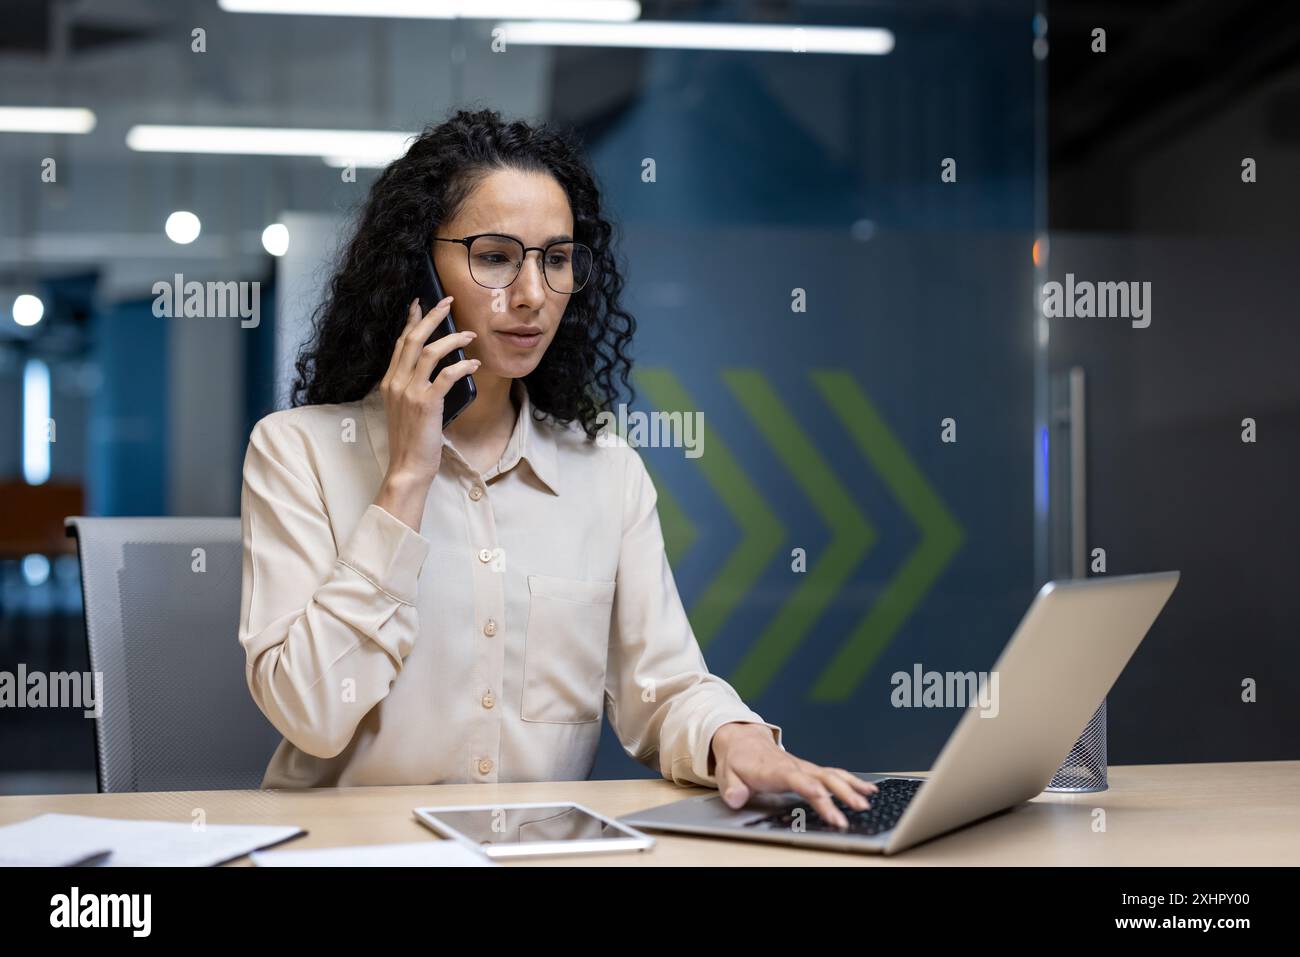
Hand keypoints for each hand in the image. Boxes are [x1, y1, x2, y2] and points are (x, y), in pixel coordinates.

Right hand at [374, 296, 478, 529]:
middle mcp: (396, 382)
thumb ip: (414, 388)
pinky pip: (446, 375)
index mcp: (389, 382)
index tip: (420, 304)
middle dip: (432, 316)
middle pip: (413, 338)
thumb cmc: (411, 441)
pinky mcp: (426, 403)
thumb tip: (436, 372)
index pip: (400, 343)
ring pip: (429, 351)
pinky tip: (474, 363)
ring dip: (452, 338)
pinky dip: (462, 366)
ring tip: (470, 334)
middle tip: (448, 302)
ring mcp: (410, 392)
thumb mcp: (405, 409)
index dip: (412, 321)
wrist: (408, 466)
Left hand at [709, 721, 877, 829]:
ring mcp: (804, 767)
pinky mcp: (810, 770)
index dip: (811, 790)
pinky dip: (852, 782)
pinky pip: (834, 775)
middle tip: (856, 810)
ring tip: (867, 802)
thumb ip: (732, 788)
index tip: (824, 801)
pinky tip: (867, 790)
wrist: (743, 740)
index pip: (796, 779)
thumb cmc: (738, 759)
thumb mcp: (726, 773)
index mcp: (775, 769)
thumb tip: (736, 799)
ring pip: (832, 775)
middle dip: (841, 794)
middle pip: (821, 778)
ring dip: (851, 788)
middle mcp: (794, 766)